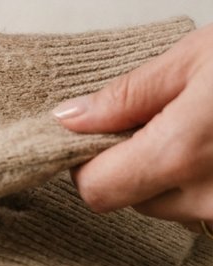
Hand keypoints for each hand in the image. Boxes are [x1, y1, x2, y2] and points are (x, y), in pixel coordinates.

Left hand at [55, 24, 212, 231]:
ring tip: (199, 127)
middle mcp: (210, 197)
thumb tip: (67, 119)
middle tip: (160, 119)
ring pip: (172, 205)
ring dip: (172, 173)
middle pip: (133, 198)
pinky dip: (203, 180)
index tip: (94, 133)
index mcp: (181, 153)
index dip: (86, 163)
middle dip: (133, 162)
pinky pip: (205, 206)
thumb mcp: (193, 60)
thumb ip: (126, 96)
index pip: (97, 189)